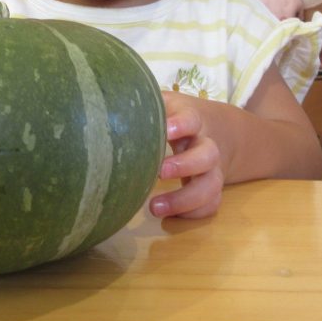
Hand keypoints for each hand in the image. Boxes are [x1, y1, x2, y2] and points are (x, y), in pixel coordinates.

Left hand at [148, 92, 223, 218]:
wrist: (211, 129)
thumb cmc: (173, 117)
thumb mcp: (163, 104)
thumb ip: (144, 105)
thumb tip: (110, 104)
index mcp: (192, 121)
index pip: (192, 119)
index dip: (182, 124)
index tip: (167, 131)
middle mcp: (205, 145)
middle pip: (208, 155)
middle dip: (186, 165)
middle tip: (159, 173)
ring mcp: (211, 169)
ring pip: (211, 185)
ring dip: (185, 200)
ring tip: (154, 208)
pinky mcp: (211, 187)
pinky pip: (211, 204)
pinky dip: (193, 214)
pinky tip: (168, 217)